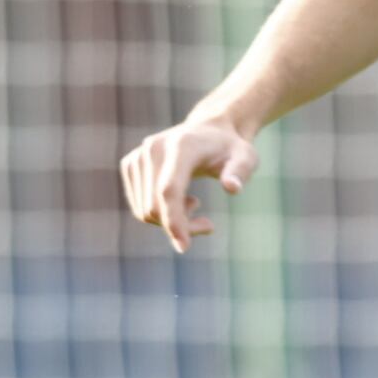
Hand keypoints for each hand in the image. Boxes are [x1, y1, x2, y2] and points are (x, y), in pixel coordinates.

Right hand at [122, 109, 263, 253]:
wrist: (208, 130)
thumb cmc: (230, 149)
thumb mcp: (246, 158)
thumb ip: (241, 171)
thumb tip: (232, 188)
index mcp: (181, 146)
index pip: (169, 190)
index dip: (174, 221)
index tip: (184, 247)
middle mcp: (154, 148)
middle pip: (155, 206)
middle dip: (180, 226)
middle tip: (206, 225)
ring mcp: (139, 156)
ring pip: (145, 210)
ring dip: (171, 221)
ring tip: (195, 206)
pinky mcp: (131, 165)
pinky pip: (140, 205)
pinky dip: (159, 214)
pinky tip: (181, 200)